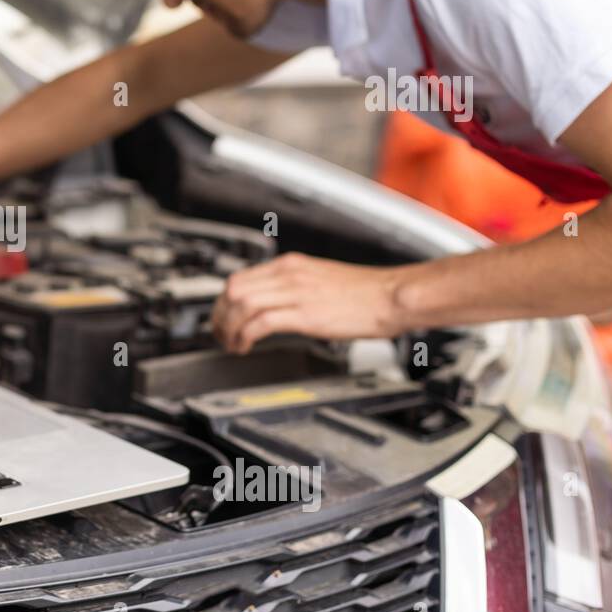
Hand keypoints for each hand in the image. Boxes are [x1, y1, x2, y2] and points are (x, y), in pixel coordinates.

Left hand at [211, 253, 406, 353]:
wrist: (392, 295)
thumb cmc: (364, 292)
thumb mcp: (320, 279)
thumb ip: (293, 287)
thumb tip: (273, 302)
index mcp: (290, 265)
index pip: (239, 277)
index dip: (223, 302)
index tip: (222, 318)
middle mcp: (288, 274)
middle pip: (233, 289)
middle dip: (219, 315)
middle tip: (220, 334)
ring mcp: (296, 293)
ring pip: (242, 304)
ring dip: (229, 328)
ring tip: (231, 344)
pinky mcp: (305, 313)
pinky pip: (261, 322)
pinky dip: (245, 336)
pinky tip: (245, 347)